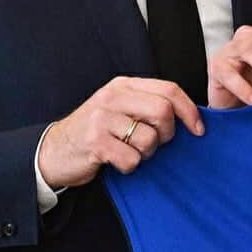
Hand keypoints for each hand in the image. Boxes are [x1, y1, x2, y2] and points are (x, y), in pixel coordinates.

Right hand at [39, 77, 202, 188]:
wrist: (53, 151)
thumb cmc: (96, 132)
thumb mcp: (121, 109)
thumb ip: (149, 106)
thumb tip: (190, 117)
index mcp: (124, 86)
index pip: (169, 90)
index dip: (189, 110)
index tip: (199, 129)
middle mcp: (113, 97)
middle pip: (163, 111)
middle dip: (167, 134)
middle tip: (156, 144)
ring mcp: (101, 118)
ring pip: (149, 138)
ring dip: (146, 153)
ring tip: (130, 151)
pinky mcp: (94, 142)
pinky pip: (131, 159)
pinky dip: (130, 166)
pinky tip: (116, 162)